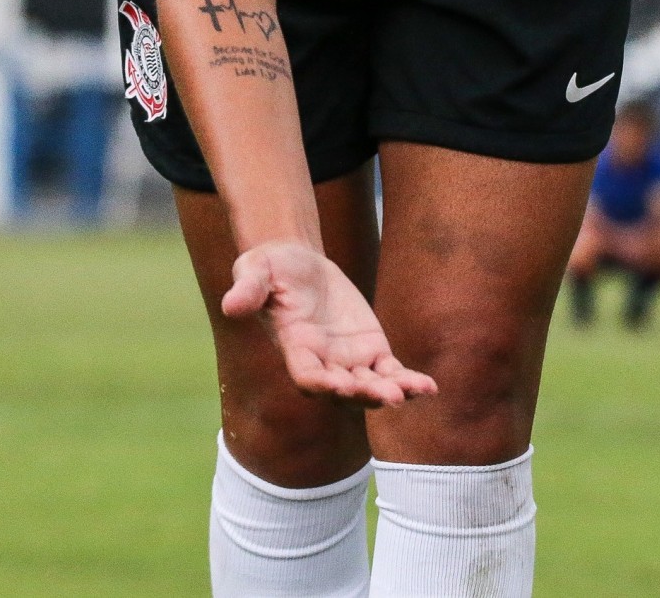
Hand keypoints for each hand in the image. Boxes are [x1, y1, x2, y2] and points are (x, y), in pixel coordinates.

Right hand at [222, 242, 437, 407]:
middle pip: (345, 390)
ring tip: (416, 391)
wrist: (295, 262)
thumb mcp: (255, 270)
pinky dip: (408, 380)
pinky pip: (391, 371)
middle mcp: (323, 363)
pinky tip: (429, 387)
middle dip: (366, 394)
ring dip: (393, 391)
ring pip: (372, 385)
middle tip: (390, 396)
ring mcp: (349, 360)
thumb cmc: (270, 266)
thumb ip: (248, 288)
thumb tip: (230, 304)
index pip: (309, 376)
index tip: (342, 384)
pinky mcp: (371, 349)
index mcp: (294, 349)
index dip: (325, 383)